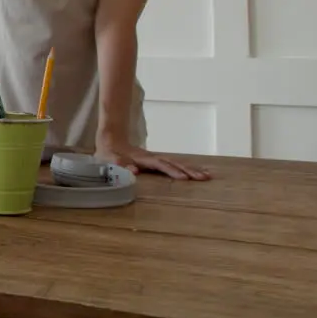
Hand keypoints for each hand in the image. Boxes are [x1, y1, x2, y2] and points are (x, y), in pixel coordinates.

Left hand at [95, 140, 210, 180]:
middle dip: (189, 170)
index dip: (171, 171)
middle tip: (204, 178)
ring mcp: (156, 158)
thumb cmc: (109, 153)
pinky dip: (187, 167)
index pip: (160, 165)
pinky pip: (175, 164)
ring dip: (192, 169)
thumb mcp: (109, 160)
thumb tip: (133, 171)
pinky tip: (198, 172)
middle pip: (173, 163)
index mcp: (142, 159)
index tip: (184, 178)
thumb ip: (120, 164)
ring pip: (177, 163)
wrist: (111, 139)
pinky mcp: (157, 161)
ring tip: (208, 175)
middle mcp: (152, 157)